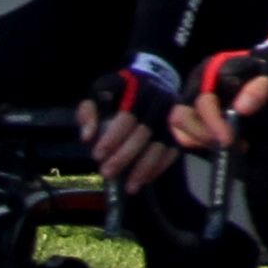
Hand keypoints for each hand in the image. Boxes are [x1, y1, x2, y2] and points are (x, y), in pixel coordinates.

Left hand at [83, 61, 176, 190]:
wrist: (153, 81)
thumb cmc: (120, 92)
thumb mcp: (100, 93)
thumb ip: (89, 112)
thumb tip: (88, 137)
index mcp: (138, 91)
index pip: (127, 116)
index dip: (113, 136)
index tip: (97, 155)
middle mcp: (160, 102)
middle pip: (144, 132)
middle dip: (125, 155)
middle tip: (107, 173)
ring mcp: (172, 117)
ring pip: (160, 145)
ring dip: (144, 167)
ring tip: (129, 186)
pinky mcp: (179, 130)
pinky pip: (173, 151)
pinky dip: (159, 167)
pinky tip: (144, 180)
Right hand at [184, 23, 267, 152]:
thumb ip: (262, 86)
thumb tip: (241, 109)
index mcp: (210, 70)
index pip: (202, 101)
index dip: (213, 121)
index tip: (229, 138)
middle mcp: (196, 86)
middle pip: (180, 117)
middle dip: (203, 135)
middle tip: (231, 144)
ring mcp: (193, 101)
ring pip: (180, 128)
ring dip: (202, 142)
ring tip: (234, 146)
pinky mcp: (197, 116)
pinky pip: (187, 135)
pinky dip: (203, 144)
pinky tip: (230, 145)